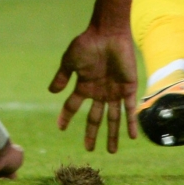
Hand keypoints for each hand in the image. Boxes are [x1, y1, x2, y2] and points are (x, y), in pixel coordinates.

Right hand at [47, 22, 139, 153]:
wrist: (109, 33)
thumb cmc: (88, 43)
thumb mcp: (70, 60)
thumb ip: (62, 76)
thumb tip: (51, 92)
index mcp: (84, 86)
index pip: (73, 106)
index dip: (66, 117)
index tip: (60, 128)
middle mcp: (99, 92)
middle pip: (95, 118)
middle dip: (92, 134)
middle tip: (89, 150)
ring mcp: (114, 91)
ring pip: (113, 119)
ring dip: (112, 135)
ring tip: (111, 151)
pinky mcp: (128, 88)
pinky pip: (130, 109)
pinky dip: (131, 123)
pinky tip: (132, 136)